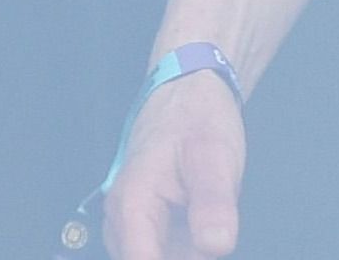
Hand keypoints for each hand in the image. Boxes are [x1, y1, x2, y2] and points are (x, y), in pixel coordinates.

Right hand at [104, 73, 243, 259]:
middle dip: (190, 253)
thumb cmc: (198, 119)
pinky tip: (203, 216)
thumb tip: (218, 248)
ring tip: (209, 209)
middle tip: (214, 219)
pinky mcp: (144, 229)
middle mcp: (121, 226)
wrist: (189, 95)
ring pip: (163, 258)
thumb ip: (214, 203)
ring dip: (191, 248)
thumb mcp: (215, 156)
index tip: (206, 248)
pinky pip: (167, 251)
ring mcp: (131, 230)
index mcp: (131, 209)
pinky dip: (190, 242)